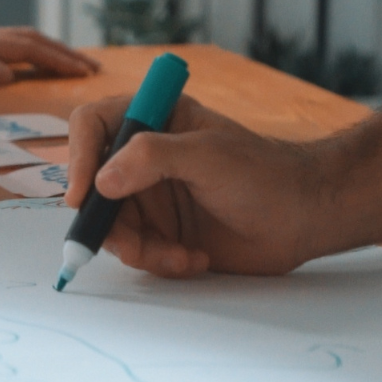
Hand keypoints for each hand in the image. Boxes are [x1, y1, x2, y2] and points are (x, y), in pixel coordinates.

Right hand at [66, 94, 321, 275]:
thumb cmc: (265, 174)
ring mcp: (150, 197)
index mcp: (153, 120)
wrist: (303, 218)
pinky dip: (160, 261)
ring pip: (112, 227)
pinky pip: (137, 252)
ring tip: (180, 255)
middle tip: (132, 246)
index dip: (78, 157)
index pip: (92, 126)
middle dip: (108, 222)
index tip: (83, 195)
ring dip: (140, 249)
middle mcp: (143, 157)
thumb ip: (153, 158)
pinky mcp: (162, 233)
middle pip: (92, 187)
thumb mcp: (208, 155)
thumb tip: (101, 181)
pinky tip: (195, 259)